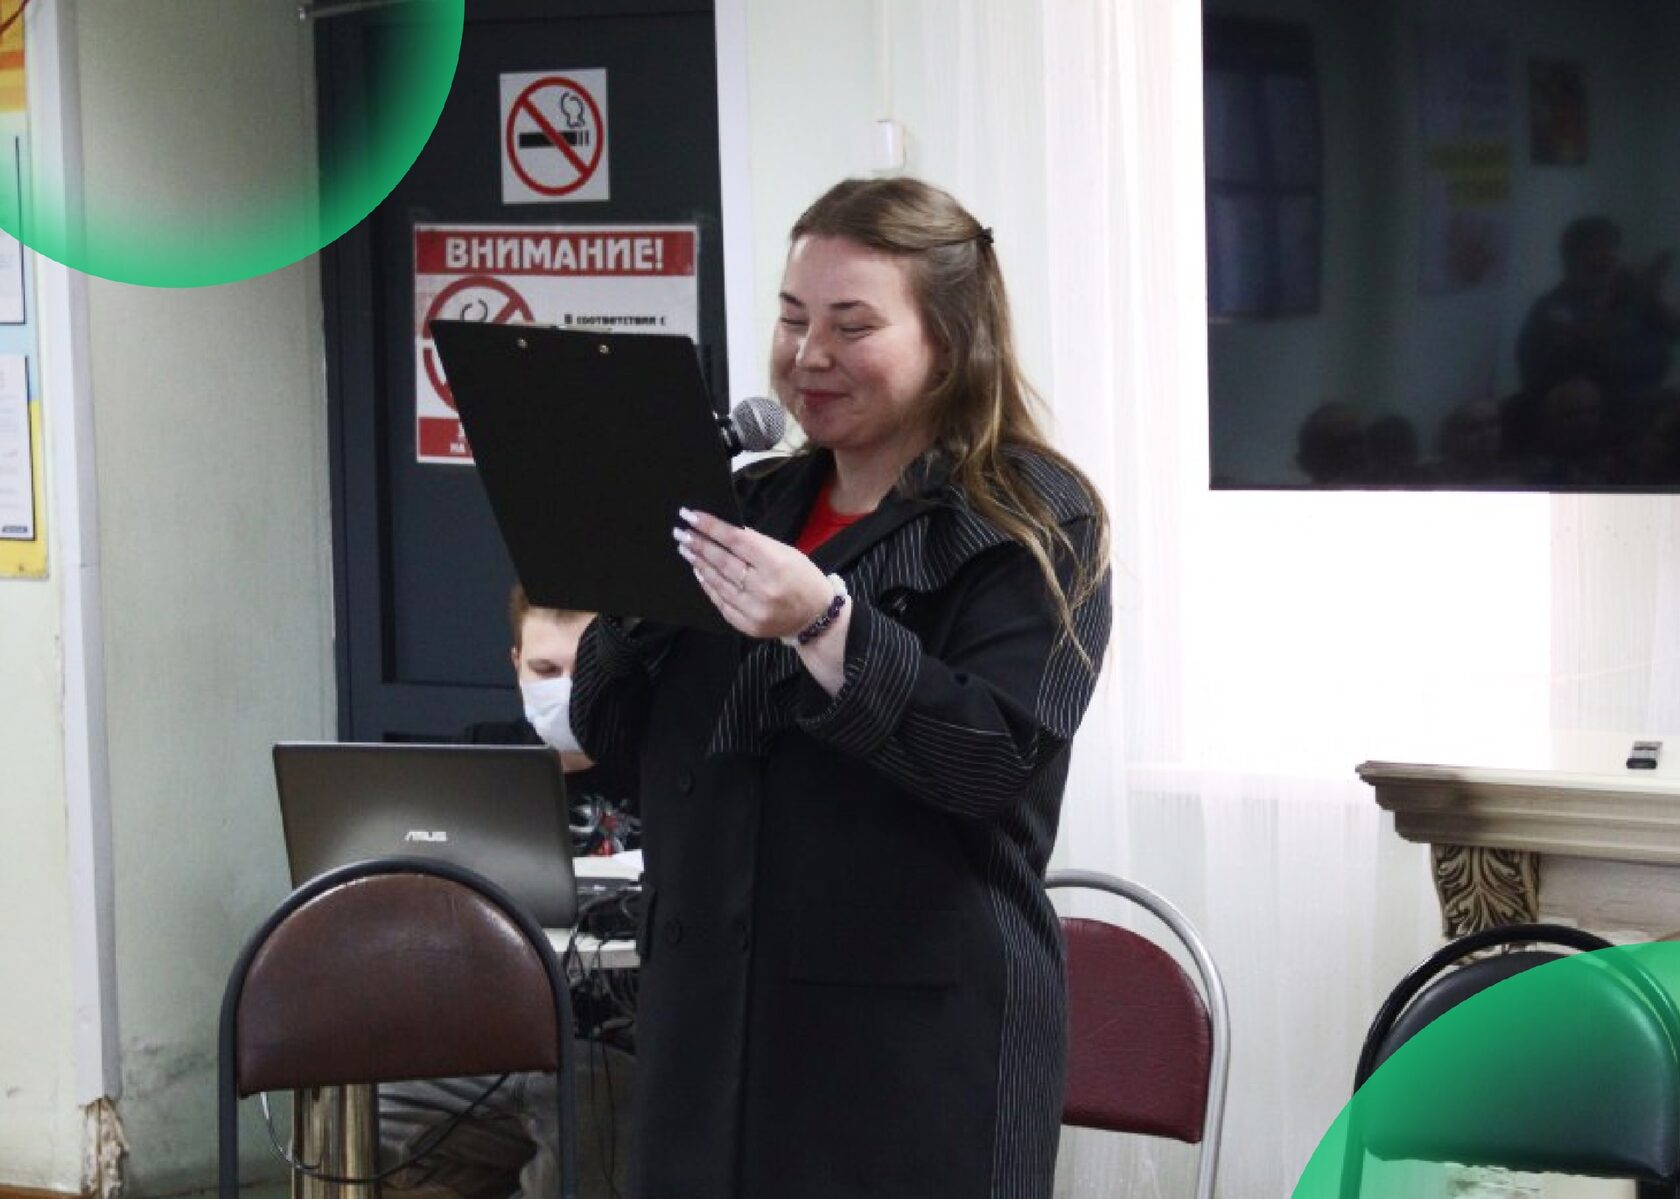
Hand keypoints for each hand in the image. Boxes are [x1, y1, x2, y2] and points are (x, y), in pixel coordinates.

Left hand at [674, 508, 833, 641]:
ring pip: (718, 582)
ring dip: (699, 563)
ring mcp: (754, 610)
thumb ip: (756, 543)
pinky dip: (708, 585)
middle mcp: (763, 588)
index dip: (710, 527)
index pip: (735, 540)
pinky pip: (721, 602)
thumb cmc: (803, 579)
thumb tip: (724, 531)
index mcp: (776, 564)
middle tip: (680, 533)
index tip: (690, 516)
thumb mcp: (787, 553)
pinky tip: (700, 572)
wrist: (816, 618)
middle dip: (698, 545)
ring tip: (686, 549)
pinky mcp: (747, 625)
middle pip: (722, 561)